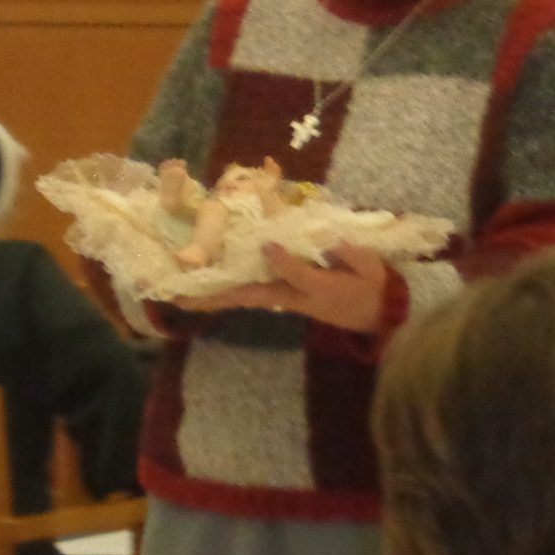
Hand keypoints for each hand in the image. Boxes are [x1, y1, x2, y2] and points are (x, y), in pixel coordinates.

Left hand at [179, 244, 392, 332]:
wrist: (379, 313)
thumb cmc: (373, 286)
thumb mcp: (367, 268)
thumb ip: (347, 255)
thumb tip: (326, 241)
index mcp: (316, 288)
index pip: (292, 274)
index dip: (280, 259)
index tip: (267, 242)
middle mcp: (293, 296)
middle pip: (247, 295)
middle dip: (213, 296)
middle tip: (176, 296)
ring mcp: (286, 298)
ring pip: (244, 295)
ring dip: (212, 296)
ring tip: (179, 293)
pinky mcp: (284, 296)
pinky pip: (251, 292)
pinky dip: (226, 291)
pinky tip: (207, 285)